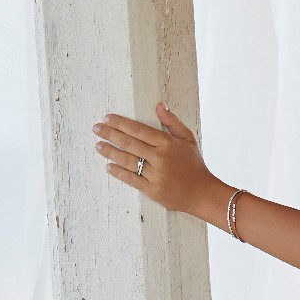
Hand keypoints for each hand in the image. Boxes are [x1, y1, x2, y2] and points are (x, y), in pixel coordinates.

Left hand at [94, 104, 219, 218]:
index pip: (138, 129)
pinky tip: (108, 166)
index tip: (107, 118)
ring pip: (127, 160)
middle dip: (110, 134)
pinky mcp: (152, 190)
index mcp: (167, 143)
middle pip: (129, 143)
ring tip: (98, 146)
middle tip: (96, 129)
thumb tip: (159, 105)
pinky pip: (131, 179)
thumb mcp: (187, 139)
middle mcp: (160, 158)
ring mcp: (155, 175)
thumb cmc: (194, 165)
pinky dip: (118, 172)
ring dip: (110, 152)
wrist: (203, 194)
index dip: (120, 123)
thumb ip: (172, 122)